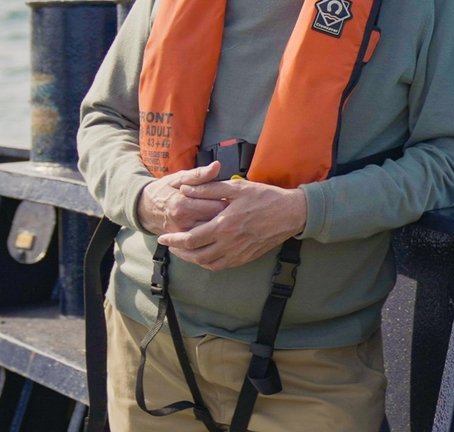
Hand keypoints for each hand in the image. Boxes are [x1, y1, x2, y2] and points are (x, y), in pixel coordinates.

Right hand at [137, 161, 227, 234]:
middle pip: (216, 220)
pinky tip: (214, 224)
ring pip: (211, 232)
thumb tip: (217, 166)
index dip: (227, 200)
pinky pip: (203, 239)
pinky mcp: (183, 241)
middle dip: (226, 214)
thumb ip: (200, 174)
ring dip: (219, 224)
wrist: (145, 208)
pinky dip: (211, 232)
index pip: (216, 205)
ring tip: (224, 215)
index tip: (231, 196)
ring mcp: (183, 233)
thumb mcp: (179, 177)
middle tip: (231, 206)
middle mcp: (183, 221)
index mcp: (183, 204)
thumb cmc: (165, 189)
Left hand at [158, 178, 306, 270]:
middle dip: (179, 252)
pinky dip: (209, 263)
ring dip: (192, 260)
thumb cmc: (264, 197)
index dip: (174, 240)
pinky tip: (205, 256)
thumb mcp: (235, 187)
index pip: (191, 238)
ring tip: (184, 252)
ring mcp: (238, 253)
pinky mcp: (246, 257)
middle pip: (196, 255)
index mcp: (223, 225)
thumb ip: (208, 189)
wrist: (290, 213)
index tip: (163, 238)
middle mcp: (229, 244)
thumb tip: (185, 189)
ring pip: (208, 264)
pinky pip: (222, 266)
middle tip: (170, 246)